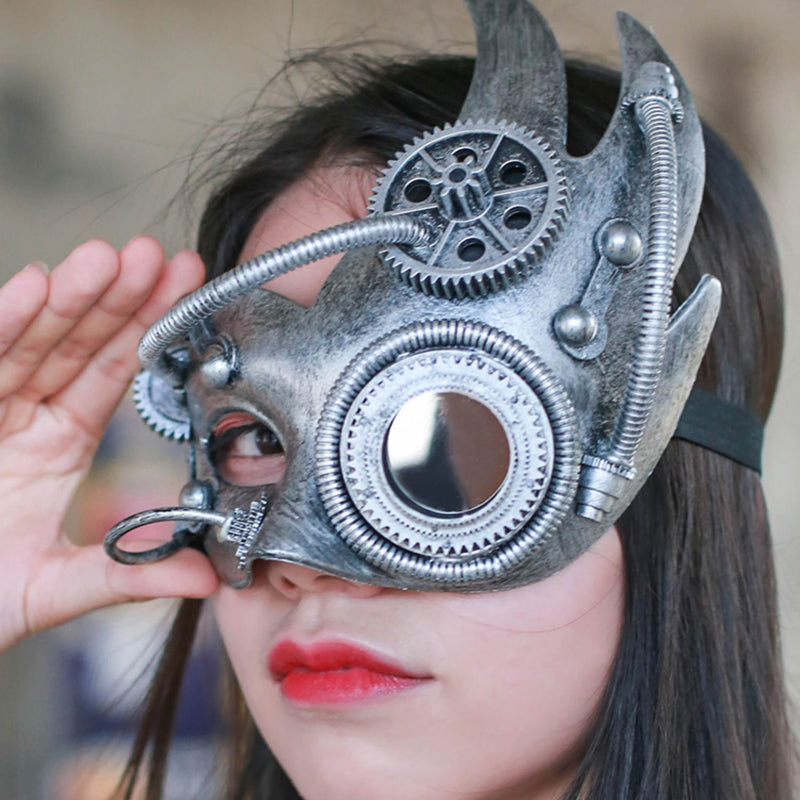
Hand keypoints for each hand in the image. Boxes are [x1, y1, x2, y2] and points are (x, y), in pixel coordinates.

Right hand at [0, 237, 218, 652]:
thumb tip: (211, 578)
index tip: (186, 285)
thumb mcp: (55, 587)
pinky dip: (0, 326)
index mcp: (56, 443)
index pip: (111, 373)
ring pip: (24, 344)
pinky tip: (31, 288)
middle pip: (74, 346)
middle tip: (155, 255)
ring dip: (64, 299)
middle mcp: (19, 417)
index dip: (147, 329)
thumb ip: (129, 575)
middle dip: (114, 299)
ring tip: (106, 259)